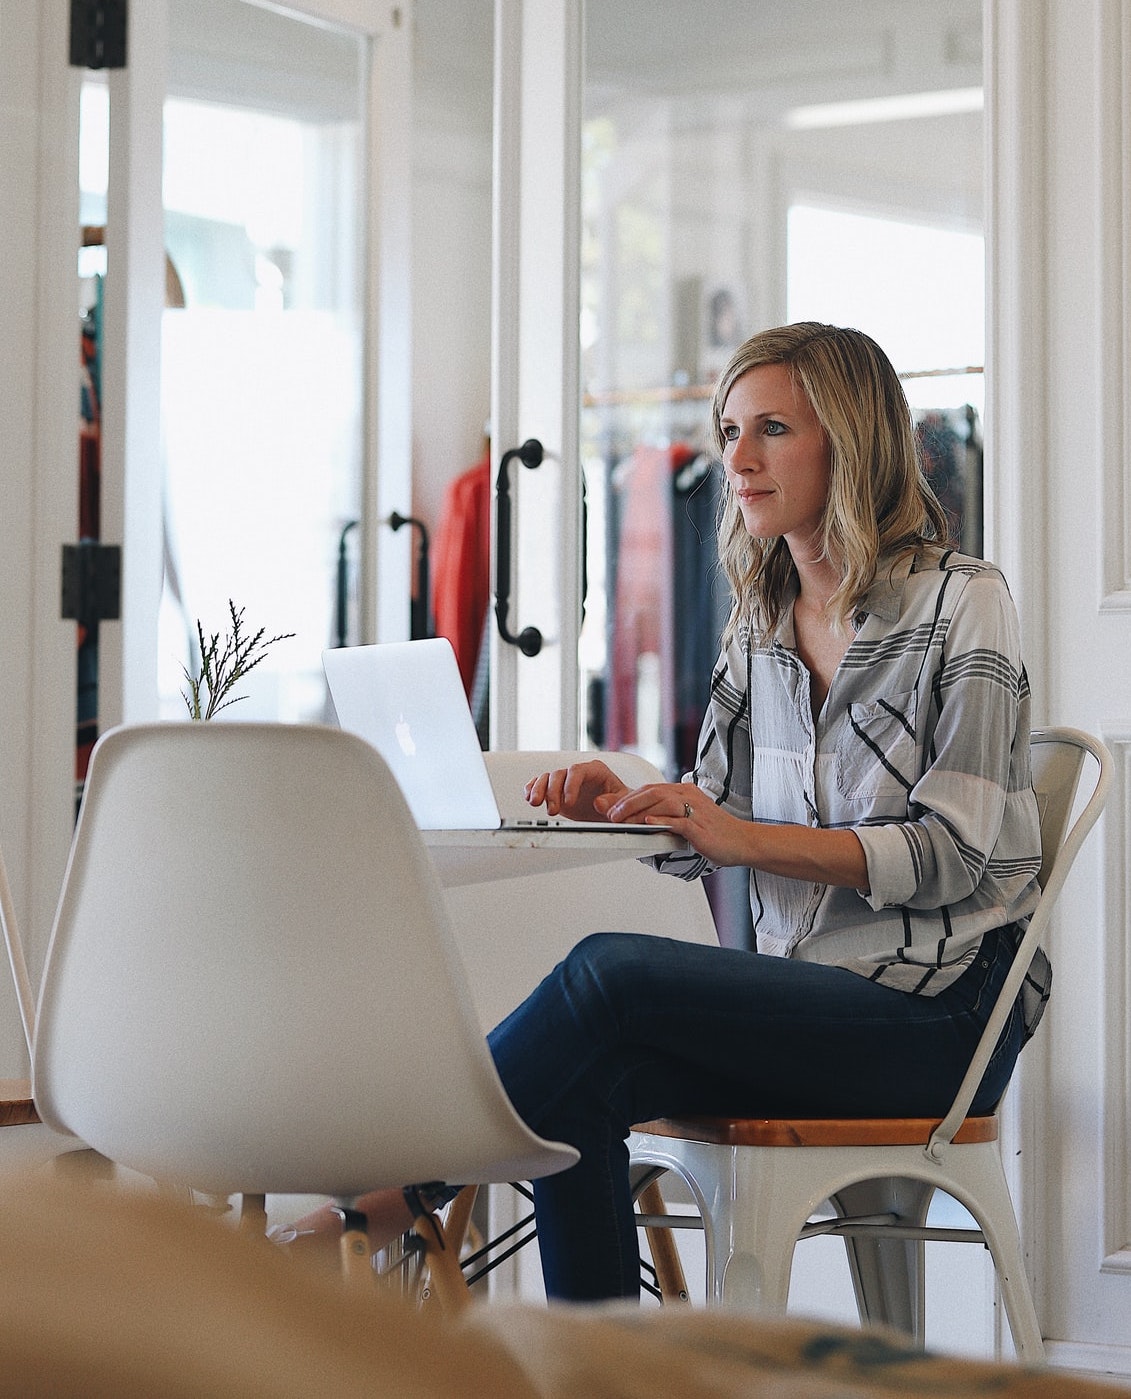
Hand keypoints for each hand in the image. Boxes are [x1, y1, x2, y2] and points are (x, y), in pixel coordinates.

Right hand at [524, 760, 629, 822]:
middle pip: (559, 774)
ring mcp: (565, 782)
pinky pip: (540, 784)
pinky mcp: (556, 791)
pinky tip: (529, 796)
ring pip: (547, 778)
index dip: (570, 785)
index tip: (569, 802)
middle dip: (553, 792)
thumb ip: (614, 801)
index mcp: (595, 770)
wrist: (613, 810)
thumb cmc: (620, 802)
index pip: (578, 771)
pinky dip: (532, 788)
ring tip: (535, 803)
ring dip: (539, 790)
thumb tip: (599, 802)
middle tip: (553, 810)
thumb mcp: (623, 801)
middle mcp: (577, 773)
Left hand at [606, 782, 867, 887]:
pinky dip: (660, 821)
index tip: (606, 805)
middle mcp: (687, 795)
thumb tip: (643, 826)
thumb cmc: (716, 834)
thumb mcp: (687, 823)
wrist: (744, 842)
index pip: (649, 789)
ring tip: (618, 819)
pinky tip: (646, 825)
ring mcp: (694, 809)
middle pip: (650, 791)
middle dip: (624, 801)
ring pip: (659, 802)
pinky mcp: (700, 825)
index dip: (626, 797)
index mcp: (683, 792)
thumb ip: (666, 821)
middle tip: (606, 812)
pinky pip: (677, 820)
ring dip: (635, 810)